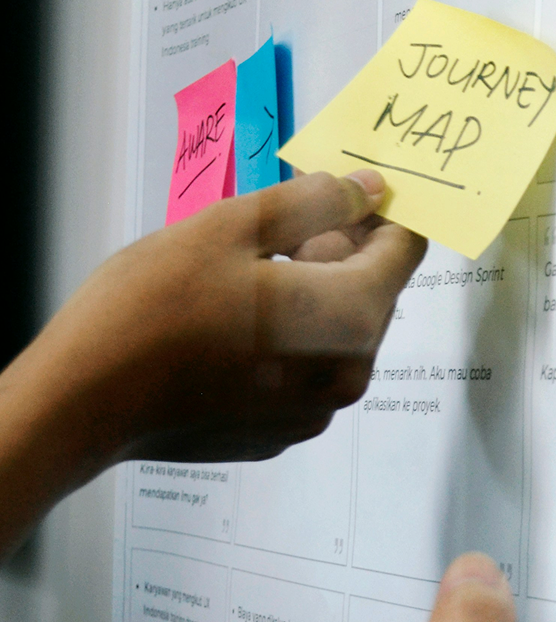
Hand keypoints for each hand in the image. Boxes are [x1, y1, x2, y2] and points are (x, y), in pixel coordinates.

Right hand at [0, 171, 425, 549]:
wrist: (85, 400)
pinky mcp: (282, 432)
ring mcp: (314, 412)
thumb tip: (370, 189)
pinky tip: (233, 325)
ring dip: (313, 294)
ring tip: (245, 276)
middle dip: (340, 252)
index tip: (341, 194)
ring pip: (340, 332)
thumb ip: (315, 202)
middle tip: (275, 231)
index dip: (380, 213)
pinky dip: (289, 339)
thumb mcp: (233, 226)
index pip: (405, 251)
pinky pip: (308, 369)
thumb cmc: (152, 307)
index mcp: (349, 318)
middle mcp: (347, 374)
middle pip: (375, 293)